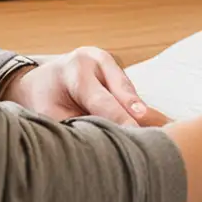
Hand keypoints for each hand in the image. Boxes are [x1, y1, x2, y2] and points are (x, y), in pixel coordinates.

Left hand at [2, 46, 166, 128]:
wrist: (38, 79)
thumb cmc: (41, 99)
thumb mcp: (48, 114)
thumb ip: (75, 124)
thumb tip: (102, 142)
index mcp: (77, 69)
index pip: (104, 101)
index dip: (121, 121)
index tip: (135, 136)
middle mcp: (98, 60)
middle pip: (125, 92)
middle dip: (141, 115)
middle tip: (161, 134)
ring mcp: (111, 63)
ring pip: (131, 93)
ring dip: (142, 114)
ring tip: (162, 131)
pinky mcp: (118, 72)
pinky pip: (130, 94)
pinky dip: (138, 111)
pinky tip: (153, 127)